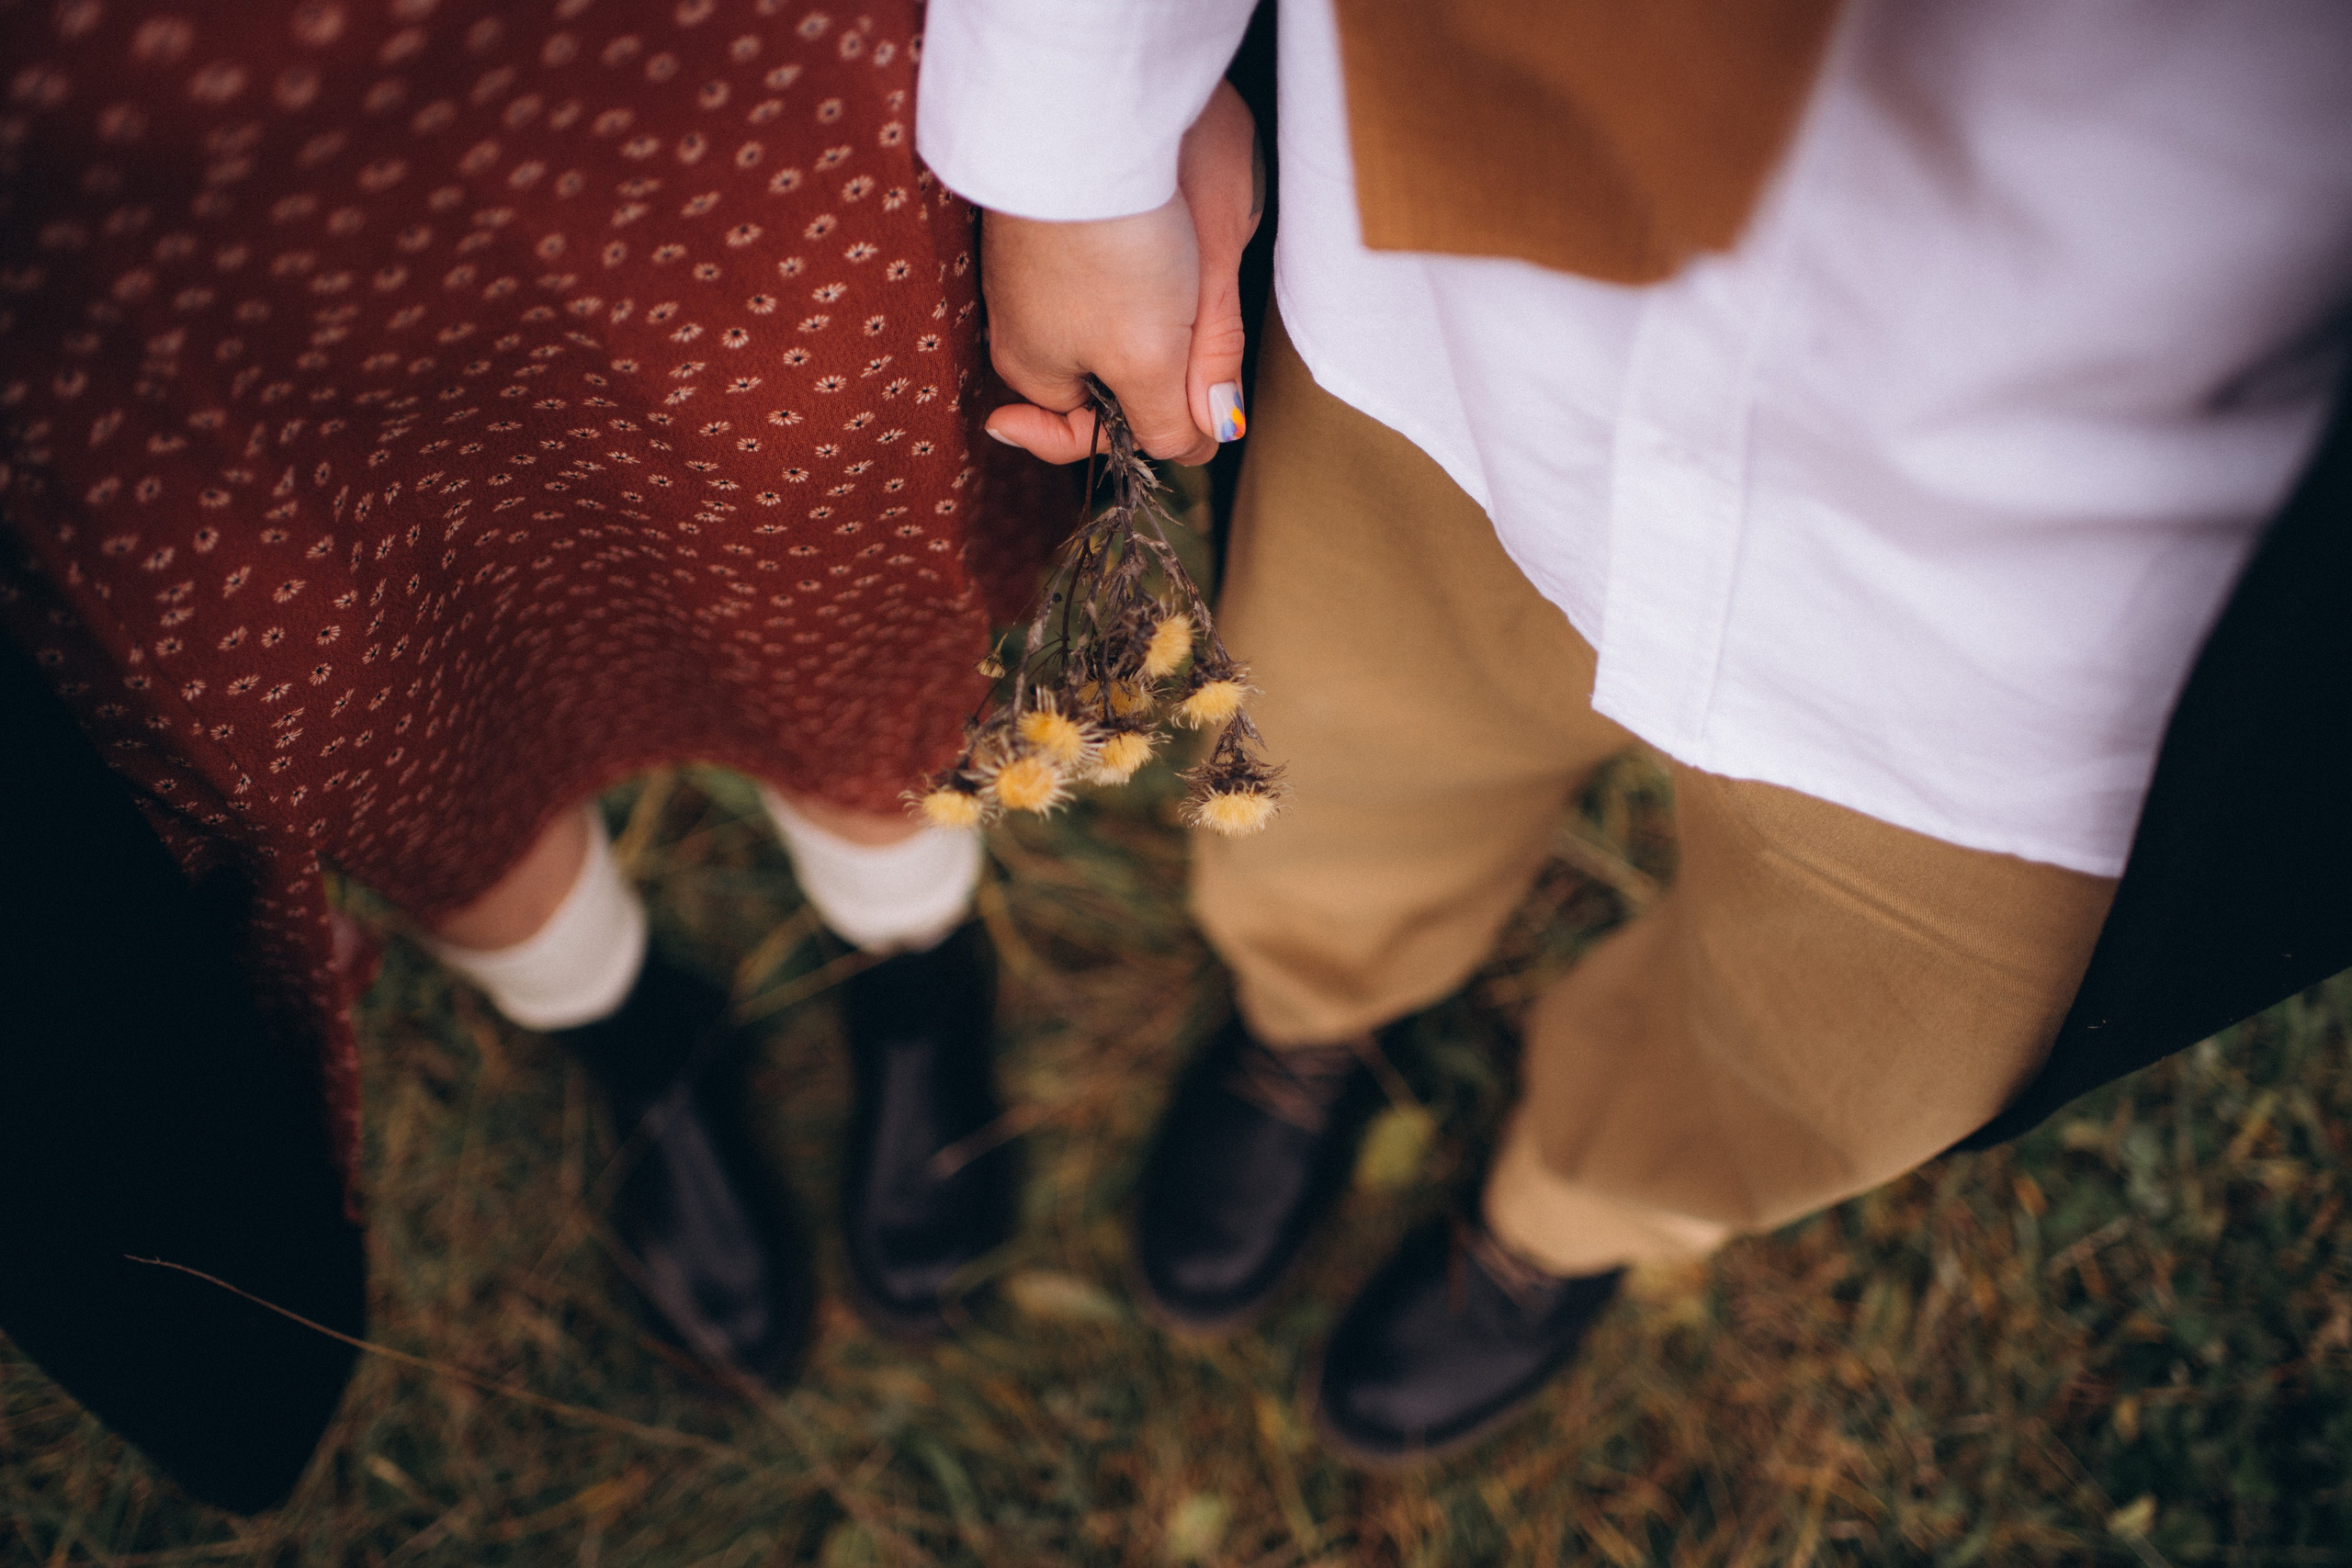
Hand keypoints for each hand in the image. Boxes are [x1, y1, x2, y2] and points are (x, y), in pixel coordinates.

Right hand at [980, 80, 1261, 465]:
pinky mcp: (1069, 218)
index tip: (1199, 424)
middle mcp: (1028, 324)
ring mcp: (1045, 267)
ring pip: (1124, 320)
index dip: (1149, 437)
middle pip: (1112, 375)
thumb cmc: (1106, 249)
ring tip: (1190, 274)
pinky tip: (1173, 237)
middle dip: (1164, 368)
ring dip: (1167, 314)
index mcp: (1033, 369)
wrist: (1084, 126)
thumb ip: (1172, 416)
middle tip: (1201, 333)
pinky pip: (1122, 265)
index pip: (1087, 433)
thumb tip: (1203, 441)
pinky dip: (1155, 260)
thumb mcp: (1148, 357)